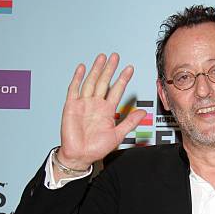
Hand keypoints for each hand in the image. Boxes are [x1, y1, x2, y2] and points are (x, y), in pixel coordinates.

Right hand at [58, 53, 146, 167]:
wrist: (80, 156)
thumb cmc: (96, 148)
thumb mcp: (117, 135)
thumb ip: (129, 122)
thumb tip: (143, 112)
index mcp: (107, 111)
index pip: (116, 91)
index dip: (123, 79)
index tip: (130, 69)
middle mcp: (96, 105)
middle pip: (104, 82)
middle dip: (109, 69)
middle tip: (115, 56)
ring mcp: (84, 104)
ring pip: (91, 82)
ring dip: (96, 70)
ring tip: (102, 58)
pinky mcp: (71, 106)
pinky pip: (74, 89)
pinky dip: (78, 78)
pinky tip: (83, 68)